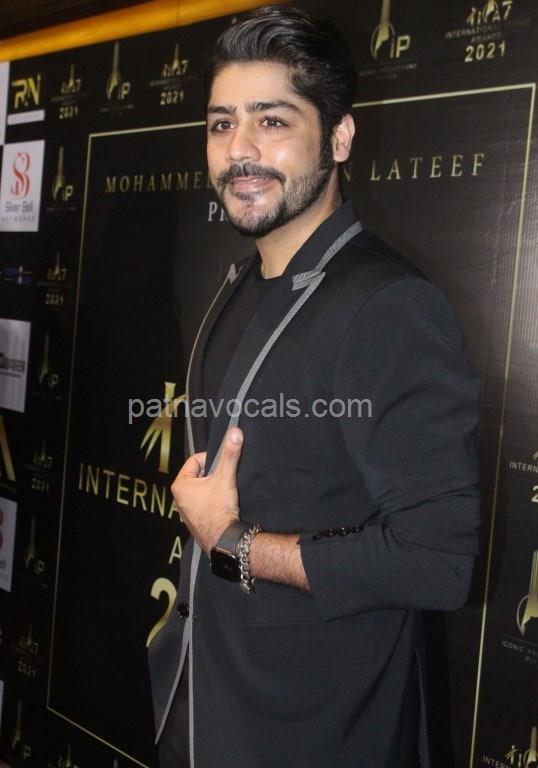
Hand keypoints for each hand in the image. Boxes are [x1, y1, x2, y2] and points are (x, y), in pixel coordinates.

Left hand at [171, 428, 243, 553]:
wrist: (224, 540)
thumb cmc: (219, 511)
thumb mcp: (226, 477)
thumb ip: (230, 454)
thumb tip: (235, 433)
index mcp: (180, 485)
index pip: (195, 460)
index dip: (211, 460)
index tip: (222, 466)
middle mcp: (179, 498)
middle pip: (199, 474)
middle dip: (213, 475)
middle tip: (224, 480)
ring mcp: (186, 511)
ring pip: (202, 489)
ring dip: (213, 488)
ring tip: (224, 493)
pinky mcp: (195, 520)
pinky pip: (204, 503)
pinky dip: (213, 501)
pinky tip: (222, 505)